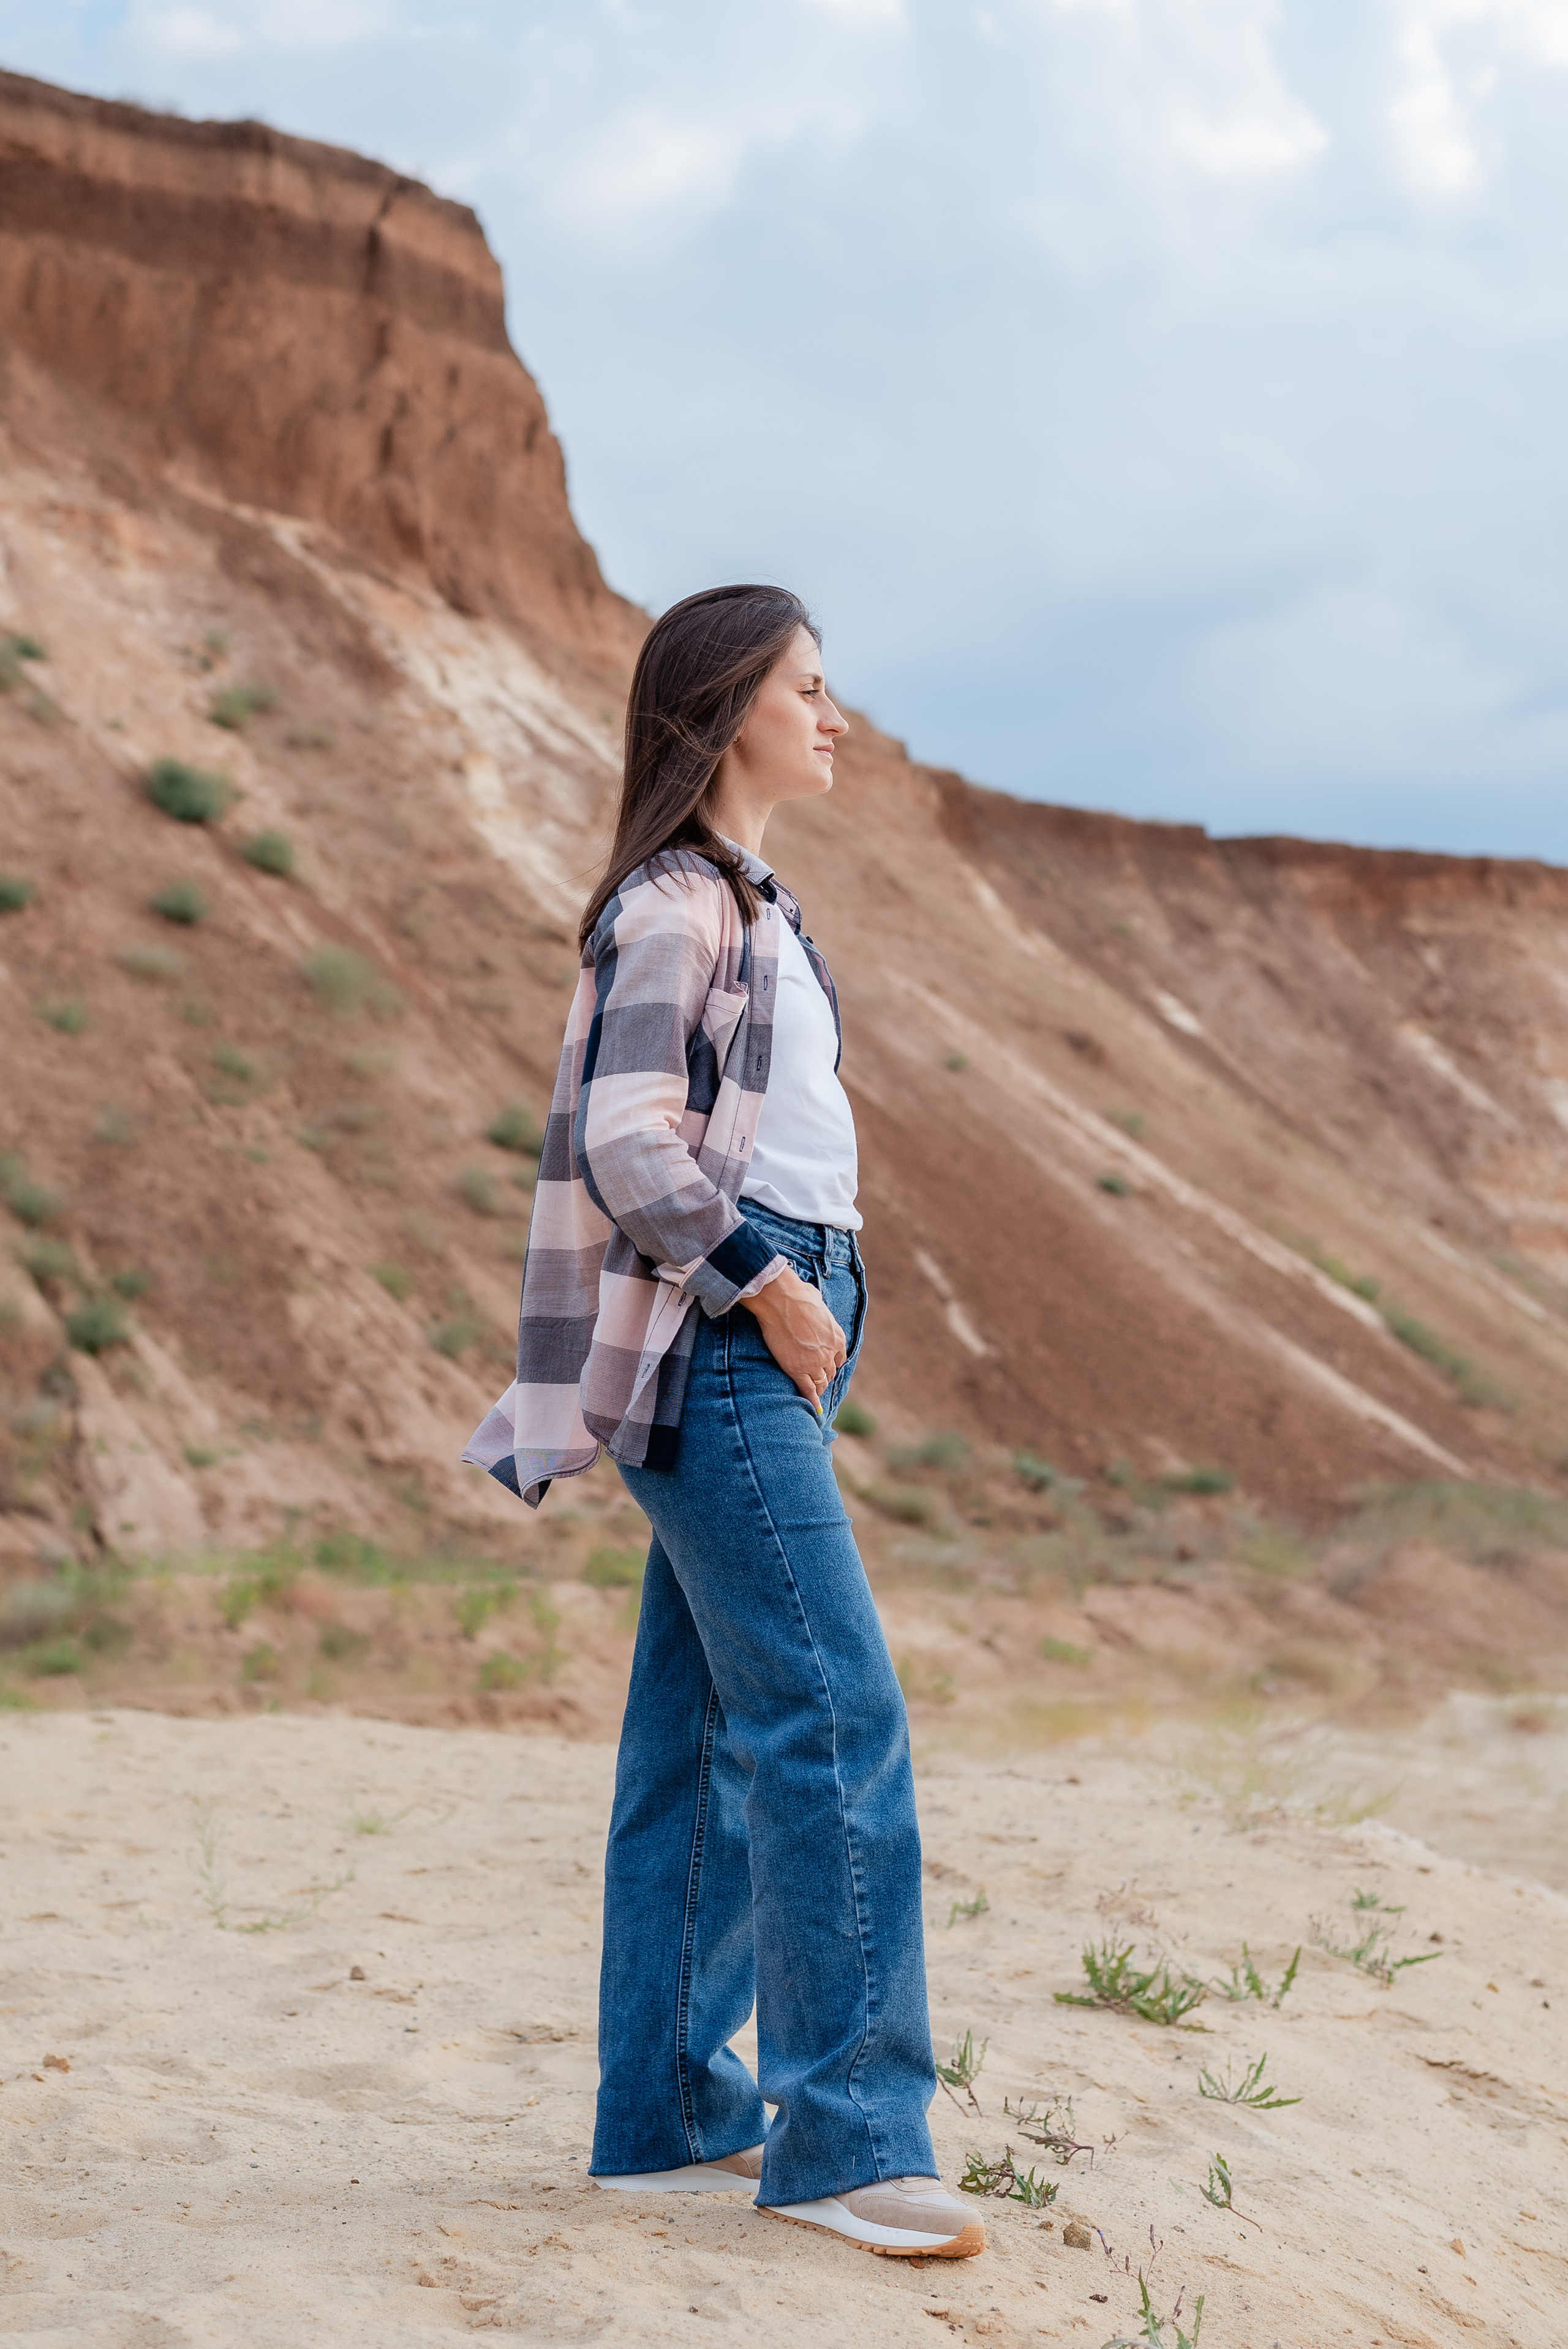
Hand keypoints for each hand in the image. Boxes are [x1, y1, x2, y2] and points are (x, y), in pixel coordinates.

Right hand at [745, 1266, 847, 1410]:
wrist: (782, 1300)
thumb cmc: (797, 1295)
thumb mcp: (818, 1301)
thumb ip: (818, 1310)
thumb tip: (812, 1300)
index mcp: (838, 1337)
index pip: (839, 1358)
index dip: (831, 1363)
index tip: (826, 1366)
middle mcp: (830, 1353)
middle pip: (830, 1372)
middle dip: (824, 1376)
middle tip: (817, 1380)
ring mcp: (815, 1364)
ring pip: (820, 1383)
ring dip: (818, 1388)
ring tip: (814, 1394)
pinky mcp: (798, 1370)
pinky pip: (808, 1391)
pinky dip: (812, 1401)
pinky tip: (814, 1409)